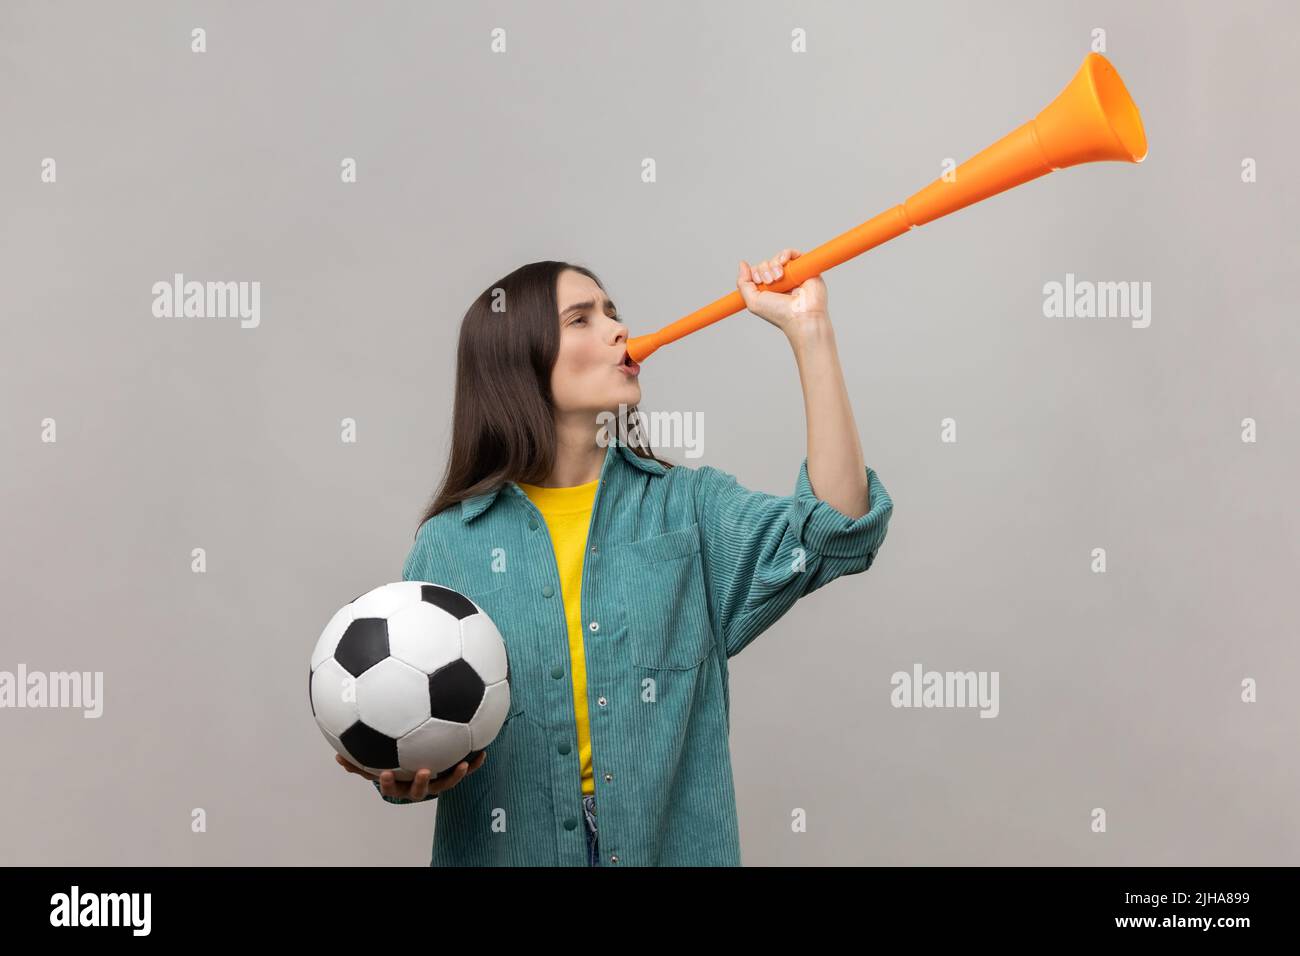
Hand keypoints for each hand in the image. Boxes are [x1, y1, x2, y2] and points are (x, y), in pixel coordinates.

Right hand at [335, 751, 486, 798]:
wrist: (419, 771)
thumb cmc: (395, 767)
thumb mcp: (376, 764)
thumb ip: (359, 763)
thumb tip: (337, 757)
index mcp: (402, 784)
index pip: (392, 787)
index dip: (389, 783)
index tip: (385, 773)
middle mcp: (420, 786)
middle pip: (421, 790)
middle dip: (422, 783)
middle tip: (424, 771)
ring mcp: (437, 782)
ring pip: (447, 783)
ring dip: (456, 775)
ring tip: (462, 764)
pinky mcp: (452, 774)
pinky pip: (465, 770)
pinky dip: (474, 764)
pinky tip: (483, 752)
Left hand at [737, 248, 828, 335]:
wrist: (801, 315)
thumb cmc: (780, 313)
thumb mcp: (753, 301)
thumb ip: (743, 283)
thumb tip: (742, 264)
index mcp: (768, 289)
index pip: (756, 272)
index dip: (754, 273)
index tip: (759, 282)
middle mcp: (780, 282)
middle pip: (765, 264)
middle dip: (763, 270)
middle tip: (770, 282)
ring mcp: (792, 275)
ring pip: (777, 258)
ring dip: (773, 265)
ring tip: (779, 277)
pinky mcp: (804, 268)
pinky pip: (792, 253)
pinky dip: (785, 254)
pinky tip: (784, 262)